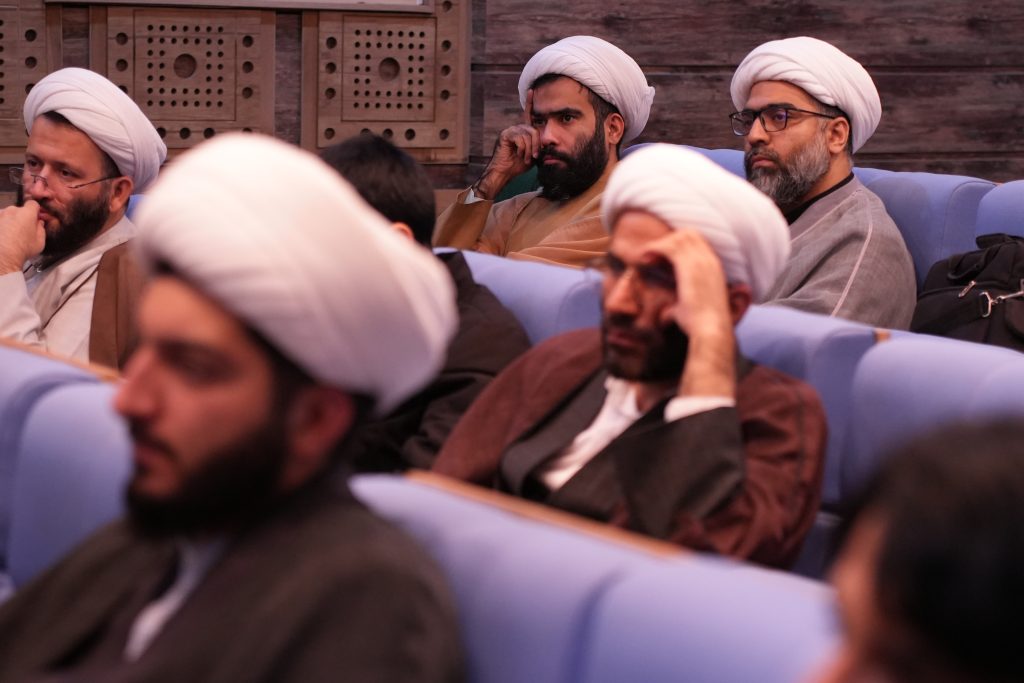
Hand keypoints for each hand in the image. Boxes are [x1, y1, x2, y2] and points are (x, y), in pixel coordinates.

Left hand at [0, 200, 44, 273]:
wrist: (3, 257)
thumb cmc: (23, 250)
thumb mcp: (40, 242)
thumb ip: (41, 229)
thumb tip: (39, 223)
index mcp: (27, 213)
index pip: (32, 204)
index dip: (34, 210)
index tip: (35, 218)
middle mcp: (12, 210)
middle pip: (18, 210)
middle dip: (20, 217)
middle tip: (21, 230)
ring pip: (6, 215)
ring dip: (8, 221)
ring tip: (8, 234)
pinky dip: (1, 225)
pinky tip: (2, 235)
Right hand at [472, 89, 540, 199]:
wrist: (504, 173)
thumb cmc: (517, 165)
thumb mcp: (533, 155)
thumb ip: (538, 146)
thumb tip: (547, 142)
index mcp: (523, 132)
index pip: (528, 115)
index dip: (530, 103)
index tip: (532, 90)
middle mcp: (516, 128)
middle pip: (534, 130)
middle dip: (536, 145)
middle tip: (534, 157)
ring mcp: (510, 130)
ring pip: (528, 135)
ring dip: (529, 150)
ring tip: (525, 158)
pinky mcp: (505, 135)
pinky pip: (520, 138)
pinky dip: (522, 149)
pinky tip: (518, 154)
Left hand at [643, 229, 736, 397]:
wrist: (710, 330)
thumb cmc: (700, 326)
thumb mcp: (690, 310)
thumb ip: (681, 306)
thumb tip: (669, 313)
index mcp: (714, 268)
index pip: (697, 243)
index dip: (677, 247)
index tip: (660, 259)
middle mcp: (710, 261)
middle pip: (689, 234)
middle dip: (668, 241)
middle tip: (651, 256)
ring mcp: (702, 261)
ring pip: (678, 237)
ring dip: (659, 245)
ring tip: (645, 258)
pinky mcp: (690, 265)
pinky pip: (669, 246)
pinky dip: (655, 249)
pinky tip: (644, 260)